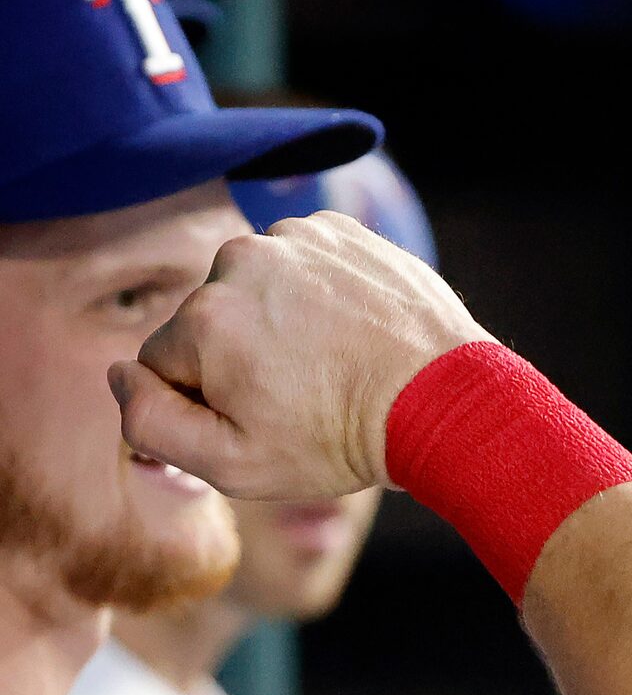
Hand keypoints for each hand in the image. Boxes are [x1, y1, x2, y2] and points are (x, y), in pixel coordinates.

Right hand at [110, 210, 489, 500]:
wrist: (449, 404)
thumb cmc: (341, 441)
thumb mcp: (235, 464)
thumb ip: (153, 423)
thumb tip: (119, 375)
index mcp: (204, 319)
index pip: (164, 362)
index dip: (205, 400)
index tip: (261, 417)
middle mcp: (240, 262)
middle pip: (212, 319)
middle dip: (243, 358)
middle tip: (306, 395)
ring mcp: (295, 239)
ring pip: (260, 289)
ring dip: (284, 322)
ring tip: (335, 363)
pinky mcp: (341, 230)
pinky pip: (307, 265)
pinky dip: (324, 295)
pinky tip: (357, 331)